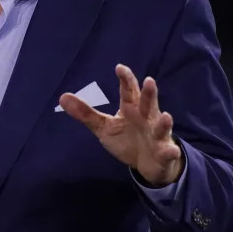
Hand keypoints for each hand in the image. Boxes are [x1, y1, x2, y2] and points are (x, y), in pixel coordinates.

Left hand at [59, 64, 183, 185]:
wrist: (147, 163)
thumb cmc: (126, 139)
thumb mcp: (104, 127)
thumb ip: (86, 113)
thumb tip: (62, 97)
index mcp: (131, 109)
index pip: (128, 91)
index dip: (125, 79)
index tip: (120, 68)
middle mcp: (146, 118)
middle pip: (148, 103)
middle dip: (149, 93)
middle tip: (149, 81)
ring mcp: (157, 135)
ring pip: (161, 126)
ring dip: (164, 122)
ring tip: (166, 116)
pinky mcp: (163, 152)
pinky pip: (168, 152)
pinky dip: (170, 152)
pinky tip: (170, 151)